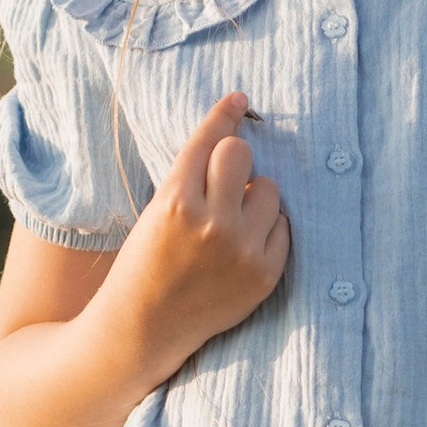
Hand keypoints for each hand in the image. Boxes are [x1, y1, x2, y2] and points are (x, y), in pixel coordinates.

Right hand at [117, 90, 290, 372]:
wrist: (144, 328)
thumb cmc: (146, 264)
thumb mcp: (155, 211)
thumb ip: (191, 179)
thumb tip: (236, 140)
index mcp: (174, 201)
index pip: (208, 141)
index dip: (224, 115)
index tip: (239, 99)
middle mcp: (210, 223)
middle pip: (240, 155)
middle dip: (234, 160)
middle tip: (225, 181)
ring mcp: (240, 250)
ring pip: (268, 188)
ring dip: (253, 195)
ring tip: (232, 220)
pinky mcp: (264, 273)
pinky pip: (283, 226)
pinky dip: (267, 228)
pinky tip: (243, 244)